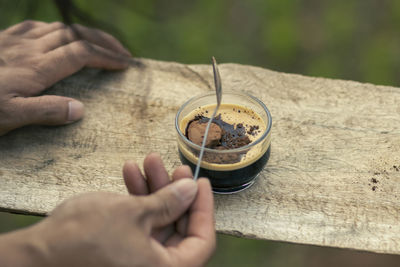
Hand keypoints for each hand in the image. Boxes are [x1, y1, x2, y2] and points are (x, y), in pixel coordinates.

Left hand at [0, 20, 130, 135]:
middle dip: (103, 41)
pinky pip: (37, 26)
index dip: (107, 57)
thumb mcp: (9, 116)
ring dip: (84, 34)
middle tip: (122, 52)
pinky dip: (58, 29)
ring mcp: (15, 40)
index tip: (125, 65)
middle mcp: (29, 48)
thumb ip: (45, 112)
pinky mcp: (3, 38)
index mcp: (36, 67)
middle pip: (75, 35)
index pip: (81, 54)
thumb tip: (80, 110)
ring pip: (59, 28)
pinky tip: (60, 36)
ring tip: (99, 44)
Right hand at [0, 153, 214, 266]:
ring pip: (157, 221)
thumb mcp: (134, 213)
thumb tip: (191, 190)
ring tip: (147, 161)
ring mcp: (137, 261)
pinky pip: (138, 224)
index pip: (201, 240)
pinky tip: (129, 174)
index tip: (200, 182)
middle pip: (178, 227)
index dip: (204, 208)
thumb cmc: (84, 239)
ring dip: (153, 189)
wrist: (37, 254)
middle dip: (173, 191)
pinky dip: (136, 200)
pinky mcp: (121, 251)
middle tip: (172, 167)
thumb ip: (169, 202)